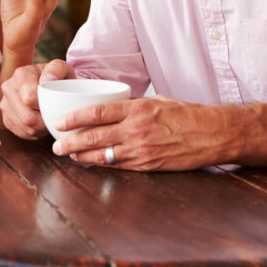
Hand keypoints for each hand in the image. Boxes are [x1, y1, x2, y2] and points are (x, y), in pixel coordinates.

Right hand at [0, 59, 73, 138]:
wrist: (49, 84)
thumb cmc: (58, 78)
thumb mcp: (63, 68)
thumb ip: (57, 68)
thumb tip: (47, 80)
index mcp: (21, 74)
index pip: (30, 98)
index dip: (45, 106)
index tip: (55, 103)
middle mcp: (9, 88)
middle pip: (27, 117)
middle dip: (45, 120)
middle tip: (56, 115)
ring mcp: (5, 104)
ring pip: (26, 127)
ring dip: (41, 128)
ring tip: (49, 118)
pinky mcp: (6, 119)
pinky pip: (22, 133)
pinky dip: (35, 132)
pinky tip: (42, 123)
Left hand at [51, 95, 226, 170]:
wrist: (211, 134)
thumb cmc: (185, 114)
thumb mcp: (158, 101)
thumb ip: (133, 105)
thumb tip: (112, 107)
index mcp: (138, 109)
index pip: (99, 112)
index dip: (76, 118)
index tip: (60, 121)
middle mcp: (136, 130)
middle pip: (95, 137)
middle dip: (71, 142)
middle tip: (56, 144)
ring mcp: (141, 150)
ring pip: (103, 155)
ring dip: (82, 156)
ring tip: (68, 155)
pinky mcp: (147, 165)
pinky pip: (119, 166)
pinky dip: (102, 165)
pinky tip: (91, 163)